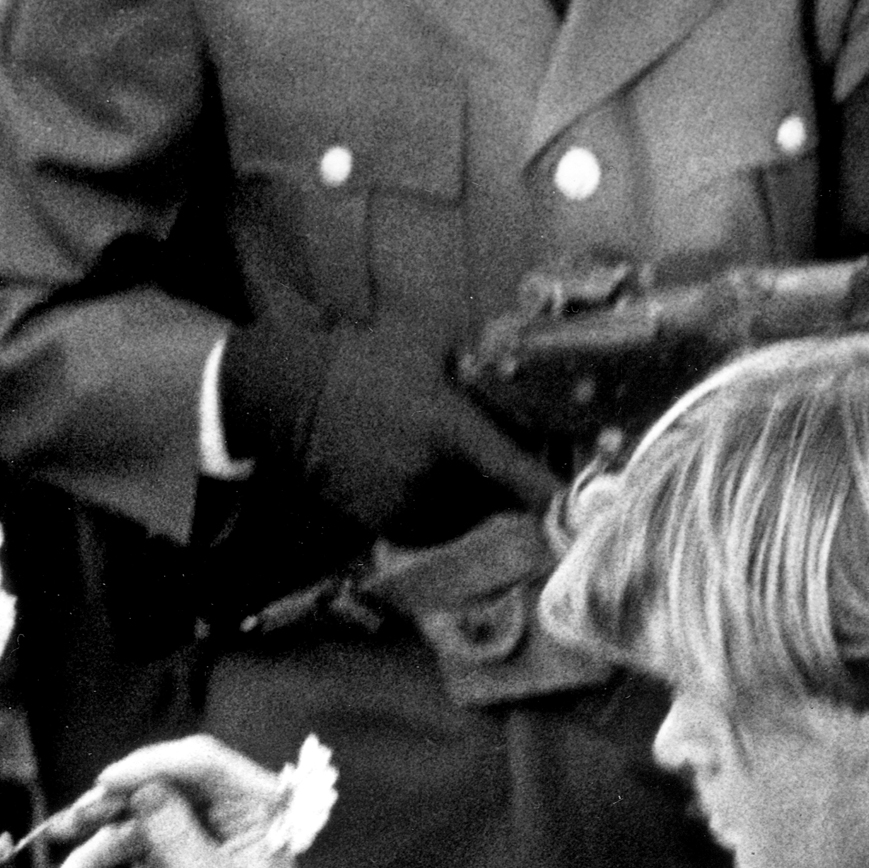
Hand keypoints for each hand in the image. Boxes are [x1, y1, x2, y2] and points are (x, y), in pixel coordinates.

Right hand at [51, 737, 318, 867]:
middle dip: (118, 791)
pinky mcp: (158, 850)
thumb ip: (175, 833)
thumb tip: (144, 786)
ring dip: (94, 821)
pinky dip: (92, 856)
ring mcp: (187, 826)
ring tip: (58, 832)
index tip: (109, 780)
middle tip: (82, 812)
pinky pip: (119, 839)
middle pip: (162, 776)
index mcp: (254, 806)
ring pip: (133, 805)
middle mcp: (222, 807)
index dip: (154, 764)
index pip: (203, 763)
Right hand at [217, 318, 557, 544]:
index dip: (550, 492)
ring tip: (446, 459)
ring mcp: (404, 505)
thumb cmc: (362, 359)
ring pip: (463, 514)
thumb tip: (525, 380)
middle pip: (492, 496)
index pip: (514, 471)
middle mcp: (431, 478)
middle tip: (497, 452)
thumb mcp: (428, 343)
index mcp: (448, 430)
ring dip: (470, 496)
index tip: (577, 505)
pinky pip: (431, 524)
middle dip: (501, 480)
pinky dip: (438, 508)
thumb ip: (479, 365)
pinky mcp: (382, 524)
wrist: (291, 396)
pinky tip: (420, 475)